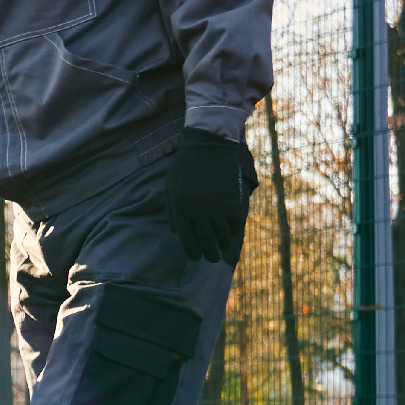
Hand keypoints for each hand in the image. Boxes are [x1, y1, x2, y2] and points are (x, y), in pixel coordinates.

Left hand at [164, 127, 254, 262]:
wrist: (209, 146)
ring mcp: (217, 205)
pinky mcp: (232, 199)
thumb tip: (175, 231)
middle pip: (205, 240)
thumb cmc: (186, 166)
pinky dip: (232, 232)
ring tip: (220, 248)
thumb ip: (172, 209)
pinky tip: (229, 235)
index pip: (186, 237)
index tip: (195, 257)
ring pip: (221, 234)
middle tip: (211, 259)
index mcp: (181, 206)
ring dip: (221, 244)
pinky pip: (234, 223)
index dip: (191, 250)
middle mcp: (198, 209)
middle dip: (208, 253)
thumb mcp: (171, 186)